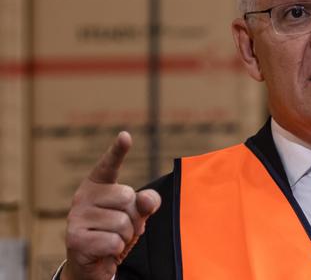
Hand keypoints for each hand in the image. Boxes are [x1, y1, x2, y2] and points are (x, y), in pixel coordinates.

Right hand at [62, 132, 161, 279]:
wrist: (92, 264)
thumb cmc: (113, 233)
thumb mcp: (134, 216)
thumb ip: (145, 203)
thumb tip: (146, 199)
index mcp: (97, 185)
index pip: (109, 166)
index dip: (117, 151)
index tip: (126, 136)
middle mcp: (82, 197)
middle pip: (127, 198)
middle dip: (133, 217)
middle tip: (121, 228)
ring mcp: (76, 217)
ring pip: (122, 223)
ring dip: (125, 237)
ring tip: (112, 240)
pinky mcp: (75, 239)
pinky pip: (114, 242)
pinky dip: (116, 250)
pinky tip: (104, 251)